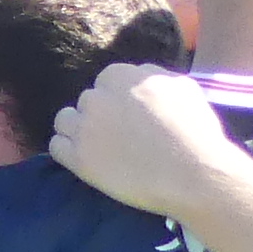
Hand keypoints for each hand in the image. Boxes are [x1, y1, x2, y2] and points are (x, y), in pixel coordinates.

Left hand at [49, 65, 249, 224]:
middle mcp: (98, 98)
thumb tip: (142, 77)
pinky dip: (68, 151)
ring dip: (79, 129)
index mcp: (121, 76)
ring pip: (65, 120)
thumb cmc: (196, 132)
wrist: (194, 175)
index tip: (130, 116)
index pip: (108, 80)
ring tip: (99, 147)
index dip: (119, 99)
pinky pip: (57, 147)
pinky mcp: (78, 159)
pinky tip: (87, 160)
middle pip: (88, 101)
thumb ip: (155, 76)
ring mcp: (85, 128)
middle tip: (120, 135)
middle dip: (101, 115)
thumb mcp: (183, 87)